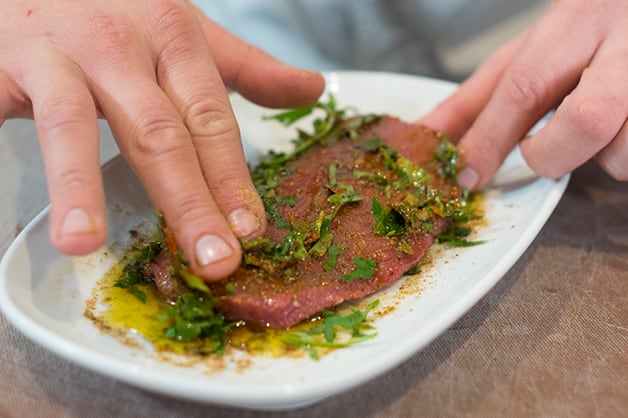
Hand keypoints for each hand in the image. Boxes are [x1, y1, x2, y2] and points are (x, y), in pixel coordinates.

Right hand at [0, 0, 323, 279]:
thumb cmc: (119, 9)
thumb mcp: (189, 31)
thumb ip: (249, 67)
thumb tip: (313, 90)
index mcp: (175, 38)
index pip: (210, 118)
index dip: (231, 177)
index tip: (249, 229)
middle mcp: (120, 42)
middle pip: (159, 131)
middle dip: (188, 200)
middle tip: (212, 259)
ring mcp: (57, 52)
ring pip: (73, 122)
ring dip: (80, 185)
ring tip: (85, 244)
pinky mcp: (3, 61)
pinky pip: (2, 107)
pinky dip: (10, 154)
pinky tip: (24, 205)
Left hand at [421, 0, 627, 188]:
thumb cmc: (583, 32)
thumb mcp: (525, 53)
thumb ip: (475, 99)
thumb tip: (427, 135)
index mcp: (573, 25)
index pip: (524, 86)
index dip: (490, 139)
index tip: (467, 174)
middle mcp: (624, 45)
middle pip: (587, 120)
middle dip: (551, 154)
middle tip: (542, 149)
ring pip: (625, 152)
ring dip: (605, 158)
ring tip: (601, 132)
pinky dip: (626, 156)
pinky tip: (623, 130)